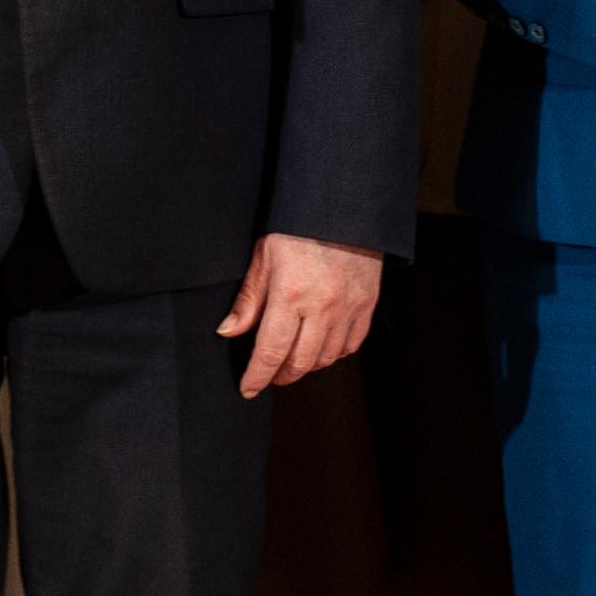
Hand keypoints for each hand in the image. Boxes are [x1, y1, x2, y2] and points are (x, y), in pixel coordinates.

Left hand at [221, 233, 381, 395]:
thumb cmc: (298, 228)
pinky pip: (350, 346)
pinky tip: (320, 348)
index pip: (270, 352)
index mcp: (290, 294)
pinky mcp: (367, 305)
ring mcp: (348, 308)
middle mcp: (322, 307)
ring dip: (306, 367)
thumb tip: (228, 332)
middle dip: (281, 376)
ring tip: (292, 361)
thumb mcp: (264, 257)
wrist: (344, 206)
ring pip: (325, 358)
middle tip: (270, 376)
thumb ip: (249, 299)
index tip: (248, 389)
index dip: (257, 376)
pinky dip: (333, 354)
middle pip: (300, 363)